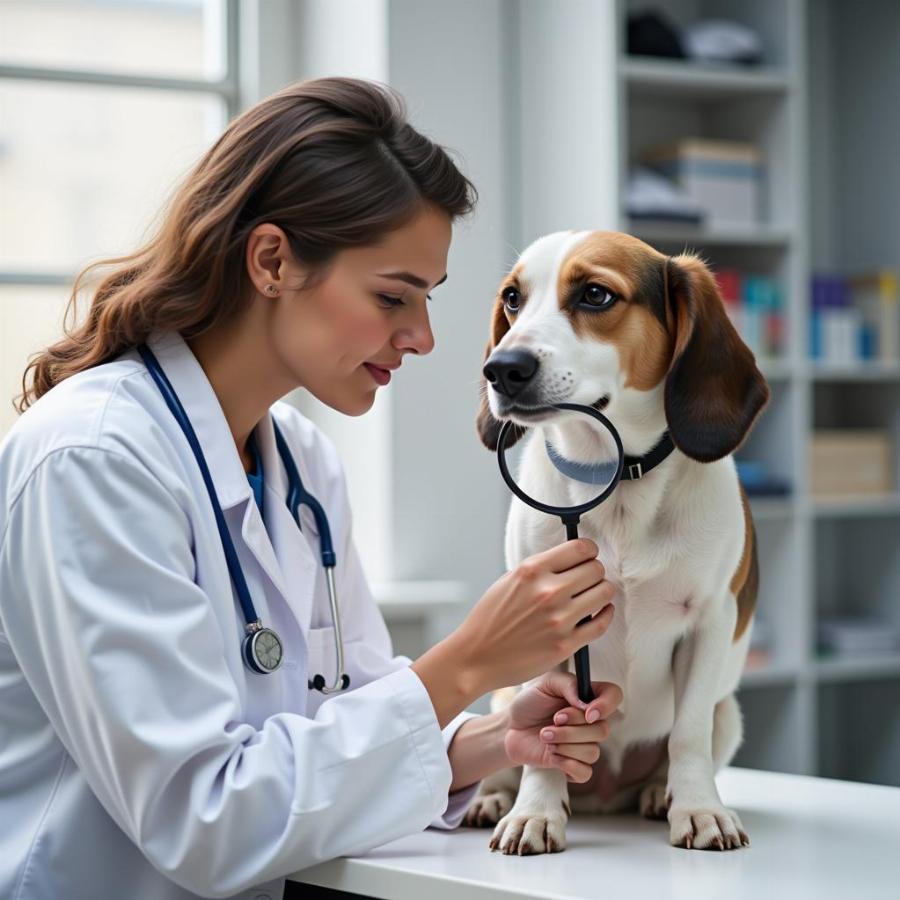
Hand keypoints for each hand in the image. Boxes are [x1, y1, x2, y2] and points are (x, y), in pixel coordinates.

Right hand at [448, 539, 615, 694]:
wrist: (477, 657)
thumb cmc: (490, 619)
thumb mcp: (510, 580)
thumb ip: (541, 568)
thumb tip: (571, 559)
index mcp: (532, 570)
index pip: (580, 548)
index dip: (590, 551)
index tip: (589, 556)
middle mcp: (548, 592)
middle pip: (596, 569)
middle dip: (596, 572)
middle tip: (589, 578)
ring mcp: (558, 619)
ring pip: (603, 593)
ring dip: (602, 592)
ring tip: (593, 595)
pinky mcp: (565, 645)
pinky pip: (601, 623)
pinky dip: (605, 615)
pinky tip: (600, 612)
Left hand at [504, 672, 622, 781]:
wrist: (510, 727)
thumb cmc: (529, 702)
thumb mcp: (545, 683)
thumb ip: (568, 685)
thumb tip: (586, 704)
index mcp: (587, 698)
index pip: (614, 696)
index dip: (606, 705)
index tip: (587, 712)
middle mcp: (590, 722)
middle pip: (603, 730)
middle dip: (572, 728)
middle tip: (552, 722)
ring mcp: (583, 744)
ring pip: (592, 752)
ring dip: (565, 744)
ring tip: (545, 737)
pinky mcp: (573, 765)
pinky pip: (585, 772)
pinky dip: (567, 764)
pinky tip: (552, 755)